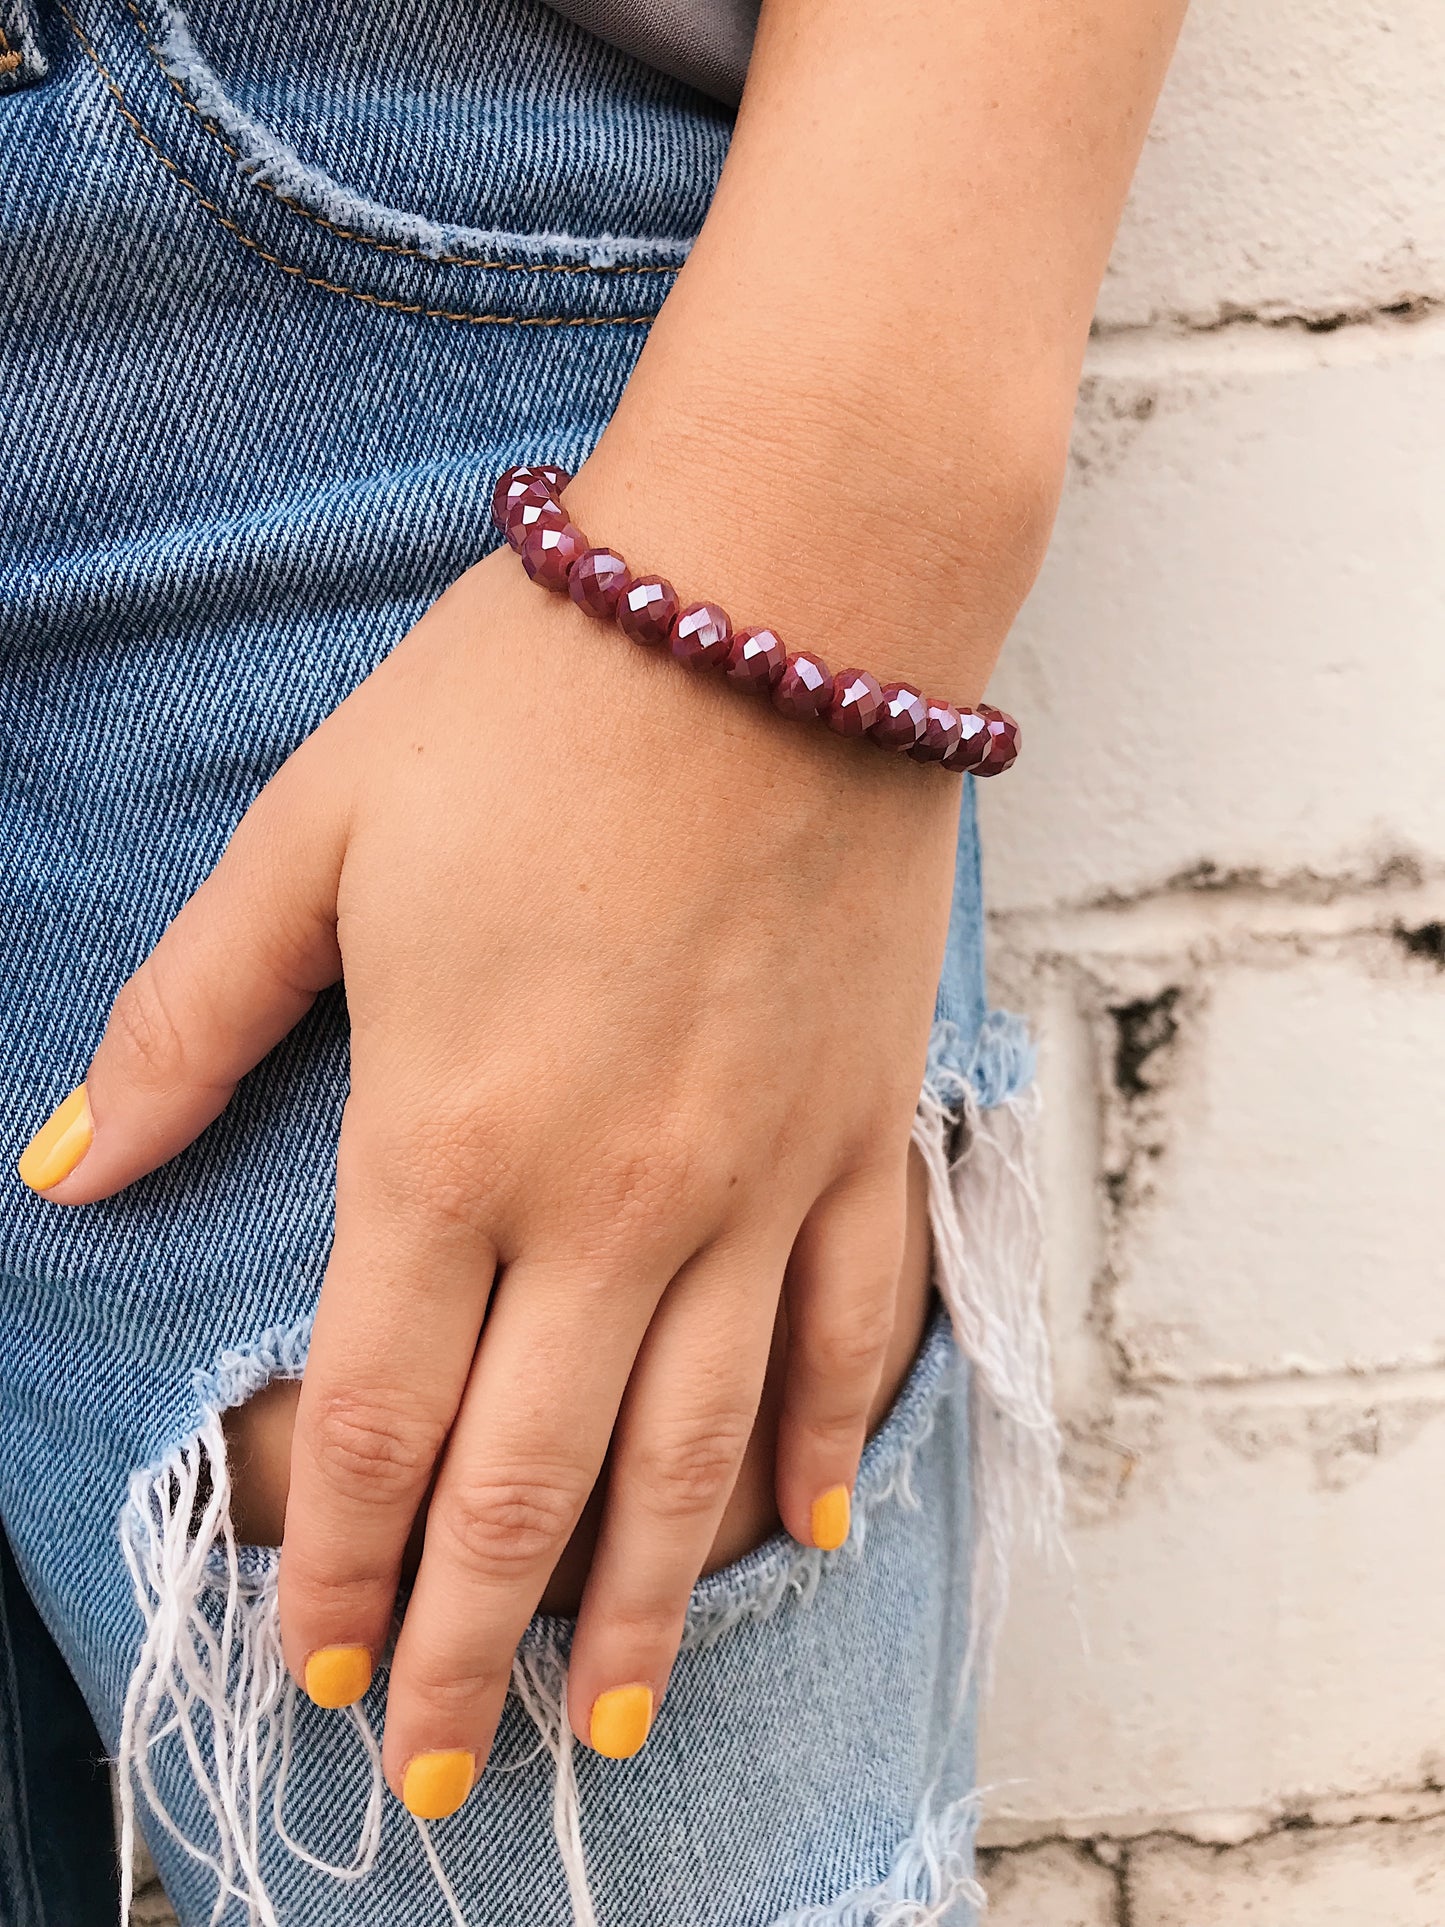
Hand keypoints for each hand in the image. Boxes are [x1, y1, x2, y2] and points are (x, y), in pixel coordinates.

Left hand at [32, 535, 962, 1809]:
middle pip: (539, 1479)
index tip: (324, 1677)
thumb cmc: (529, 703)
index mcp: (451, 1132)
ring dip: (647, 1605)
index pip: (385, 1415)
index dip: (349, 1566)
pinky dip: (836, 1439)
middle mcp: (614, 1197)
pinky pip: (860, 1323)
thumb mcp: (316, 837)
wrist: (777, 599)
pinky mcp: (864, 1125)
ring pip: (702, 1449)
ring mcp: (759, 1174)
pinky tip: (810, 1527)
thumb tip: (68, 1165)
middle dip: (479, 1647)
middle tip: (444, 1778)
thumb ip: (193, 1018)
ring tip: (607, 1724)